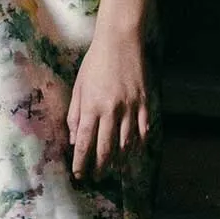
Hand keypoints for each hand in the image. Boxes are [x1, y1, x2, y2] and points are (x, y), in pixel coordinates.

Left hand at [67, 30, 152, 182]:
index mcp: (91, 107)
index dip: (81, 162)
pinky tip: (135, 149)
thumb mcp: (79, 87)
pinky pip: (143, 127)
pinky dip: (139, 141)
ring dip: (120, 158)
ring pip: (126, 142)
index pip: (85, 143)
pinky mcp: (144, 101)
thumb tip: (75, 139)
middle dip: (100, 167)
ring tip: (115, 168)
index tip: (79, 175)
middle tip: (97, 177)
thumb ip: (75, 114)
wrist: (120, 41)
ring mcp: (130, 107)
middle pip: (106, 148)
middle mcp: (111, 110)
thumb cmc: (95, 62)